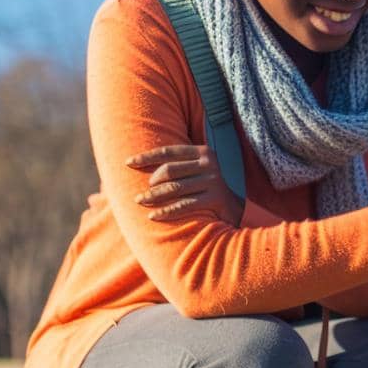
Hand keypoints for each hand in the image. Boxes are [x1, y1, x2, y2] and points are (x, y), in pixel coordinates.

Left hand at [125, 144, 243, 225]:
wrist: (239, 208)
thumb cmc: (208, 188)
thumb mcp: (198, 170)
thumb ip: (178, 164)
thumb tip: (143, 166)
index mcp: (203, 152)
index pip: (169, 151)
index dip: (147, 157)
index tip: (128, 163)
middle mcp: (209, 164)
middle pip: (170, 170)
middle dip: (151, 182)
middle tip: (139, 194)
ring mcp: (213, 181)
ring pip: (174, 188)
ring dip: (154, 196)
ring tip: (140, 201)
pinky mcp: (215, 199)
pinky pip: (184, 206)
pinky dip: (166, 211)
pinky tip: (153, 216)